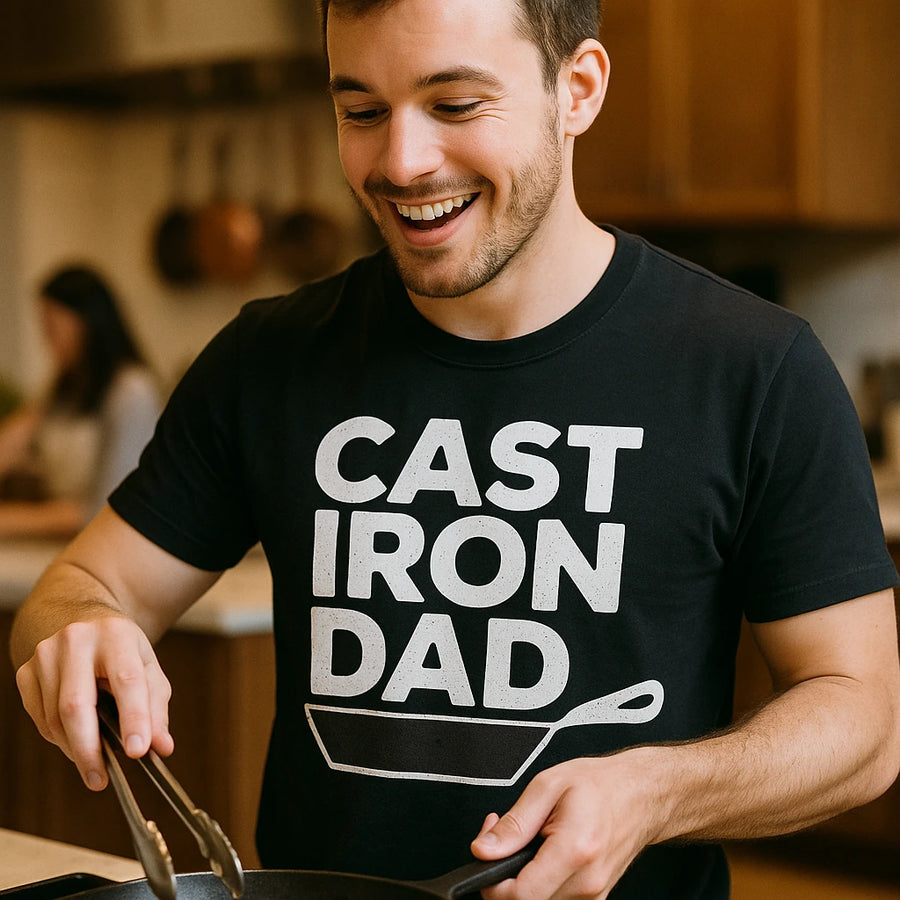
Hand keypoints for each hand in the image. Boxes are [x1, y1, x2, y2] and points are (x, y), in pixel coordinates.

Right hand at [15, 615, 173, 791]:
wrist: (81, 620)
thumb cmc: (121, 650)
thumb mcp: (148, 669)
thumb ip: (156, 708)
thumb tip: (162, 748)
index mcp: (116, 634)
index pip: (127, 680)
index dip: (133, 718)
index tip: (138, 752)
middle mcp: (77, 640)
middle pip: (76, 704)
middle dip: (89, 749)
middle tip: (100, 780)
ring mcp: (45, 654)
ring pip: (55, 717)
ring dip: (75, 747)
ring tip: (95, 761)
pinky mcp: (25, 671)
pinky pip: (39, 718)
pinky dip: (59, 737)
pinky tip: (76, 738)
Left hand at [470, 754, 663, 899]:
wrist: (641, 793)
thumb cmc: (601, 784)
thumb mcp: (548, 785)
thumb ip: (514, 822)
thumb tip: (484, 849)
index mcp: (575, 850)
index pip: (521, 895)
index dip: (493, 881)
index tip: (487, 855)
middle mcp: (587, 882)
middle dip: (503, 876)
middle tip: (502, 842)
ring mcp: (593, 895)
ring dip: (522, 879)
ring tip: (526, 843)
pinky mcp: (593, 899)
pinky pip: (554, 899)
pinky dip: (540, 882)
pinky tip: (541, 855)